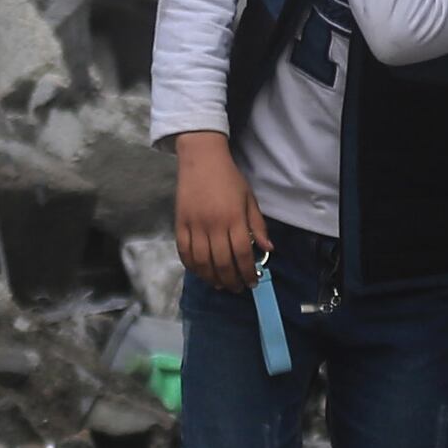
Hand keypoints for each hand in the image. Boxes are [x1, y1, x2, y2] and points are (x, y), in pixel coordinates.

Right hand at [173, 134, 270, 290]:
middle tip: (237, 288)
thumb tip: (268, 250)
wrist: (202, 160)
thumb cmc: (229, 179)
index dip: (248, 273)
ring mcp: (194, 226)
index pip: (243, 254)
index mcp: (234, 218)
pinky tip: (201, 272)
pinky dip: (192, 267)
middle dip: (232, 281)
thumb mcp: (250, 199)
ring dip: (212, 278)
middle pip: (222, 263)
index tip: (252, 282)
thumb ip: (258, 226)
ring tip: (221, 285)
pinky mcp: (180, 224)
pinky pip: (184, 252)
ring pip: (202, 262)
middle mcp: (214, 225)